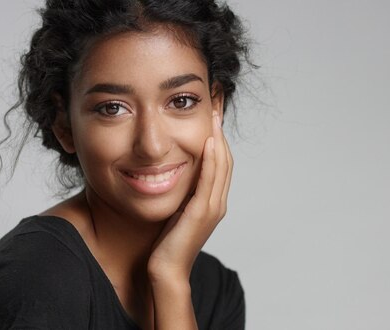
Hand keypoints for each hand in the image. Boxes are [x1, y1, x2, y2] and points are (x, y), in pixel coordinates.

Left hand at [147, 111, 232, 280]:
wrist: (164, 270)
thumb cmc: (165, 243)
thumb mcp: (175, 211)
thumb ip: (180, 193)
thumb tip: (169, 173)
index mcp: (212, 201)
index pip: (220, 162)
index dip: (217, 136)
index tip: (210, 114)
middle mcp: (217, 202)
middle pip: (225, 159)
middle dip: (220, 131)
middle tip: (215, 105)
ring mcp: (212, 208)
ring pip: (221, 166)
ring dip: (218, 138)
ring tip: (213, 115)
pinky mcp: (201, 213)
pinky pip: (210, 180)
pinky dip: (211, 160)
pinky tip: (208, 141)